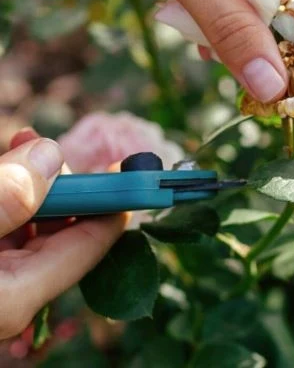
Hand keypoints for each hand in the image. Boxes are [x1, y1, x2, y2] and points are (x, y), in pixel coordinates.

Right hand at [0, 129, 125, 339]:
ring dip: (29, 190)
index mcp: (14, 297)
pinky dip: (5, 208)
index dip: (113, 202)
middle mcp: (9, 301)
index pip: (89, 245)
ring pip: (29, 234)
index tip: (128, 166)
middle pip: (61, 236)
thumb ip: (3, 199)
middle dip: (61, 186)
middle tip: (38, 143)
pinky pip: (4, 240)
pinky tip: (0, 175)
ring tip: (16, 147)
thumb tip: (49, 158)